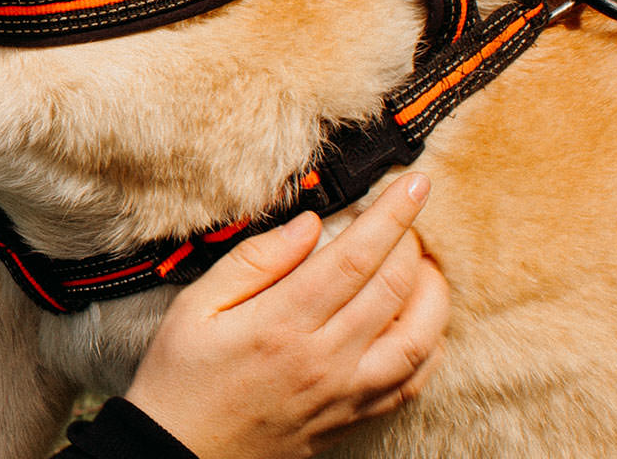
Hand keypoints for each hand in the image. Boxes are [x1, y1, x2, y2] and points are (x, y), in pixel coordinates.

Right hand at [122, 172, 448, 458]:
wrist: (182, 453)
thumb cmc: (182, 376)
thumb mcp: (196, 306)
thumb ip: (254, 261)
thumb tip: (308, 223)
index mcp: (282, 324)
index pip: (354, 258)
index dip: (392, 216)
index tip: (415, 184)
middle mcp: (324, 360)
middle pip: (394, 289)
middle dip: (413, 241)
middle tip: (410, 213)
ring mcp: (345, 393)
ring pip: (419, 337)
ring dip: (434, 292)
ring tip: (426, 262)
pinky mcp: (353, 417)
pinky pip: (413, 381)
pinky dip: (430, 344)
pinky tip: (422, 320)